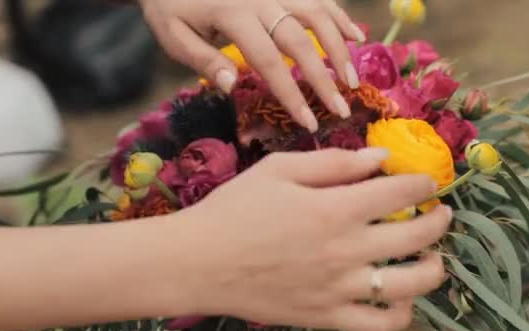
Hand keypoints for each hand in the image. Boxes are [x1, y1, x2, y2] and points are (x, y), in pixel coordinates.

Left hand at [139, 0, 365, 132]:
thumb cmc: (171, 7)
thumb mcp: (174, 35)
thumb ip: (203, 59)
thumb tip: (231, 85)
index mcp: (232, 15)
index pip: (268, 61)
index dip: (291, 94)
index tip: (308, 122)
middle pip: (300, 40)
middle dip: (324, 77)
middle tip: (341, 109)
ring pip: (316, 14)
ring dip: (339, 47)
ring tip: (353, 80)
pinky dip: (339, 15)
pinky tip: (357, 36)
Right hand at [175, 148, 450, 330]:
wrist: (200, 262)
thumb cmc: (235, 209)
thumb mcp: (279, 169)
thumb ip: (333, 162)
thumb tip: (380, 157)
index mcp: (335, 208)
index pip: (401, 192)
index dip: (423, 183)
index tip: (427, 181)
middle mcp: (346, 250)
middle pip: (416, 237)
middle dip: (439, 221)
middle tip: (442, 214)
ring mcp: (339, 288)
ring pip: (409, 285)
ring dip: (433, 270)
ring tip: (434, 260)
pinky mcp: (327, 316)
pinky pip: (378, 324)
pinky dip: (400, 314)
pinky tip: (400, 299)